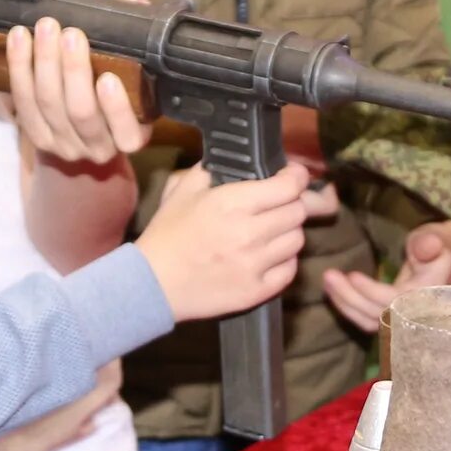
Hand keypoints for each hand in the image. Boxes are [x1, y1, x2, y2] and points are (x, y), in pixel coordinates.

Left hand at [7, 14, 148, 164]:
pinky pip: (23, 103)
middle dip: (73, 70)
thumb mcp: (134, 69)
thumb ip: (133, 36)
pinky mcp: (38, 137)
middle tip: (71, 33)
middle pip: (81, 112)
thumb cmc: (116, 87)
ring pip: (49, 104)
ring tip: (46, 28)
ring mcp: (66, 145)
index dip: (116, 108)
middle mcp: (99, 147)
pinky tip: (19, 39)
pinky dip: (19, 67)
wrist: (89, 126)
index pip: (126, 130)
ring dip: (44, 62)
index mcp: (131, 135)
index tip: (108, 78)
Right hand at [138, 163, 310, 321]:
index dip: (296, 177)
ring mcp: (255, 265)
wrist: (153, 285)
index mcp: (232, 203)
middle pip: (298, 212)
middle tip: (278, 204)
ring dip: (288, 232)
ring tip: (272, 231)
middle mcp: (249, 233)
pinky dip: (284, 261)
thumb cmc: (167, 235)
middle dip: (291, 203)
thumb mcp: (182, 190)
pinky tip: (269, 256)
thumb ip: (211, 169)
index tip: (292, 176)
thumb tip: (236, 159)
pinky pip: (290, 270)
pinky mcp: (256, 291)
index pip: (289, 186)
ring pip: (297, 240)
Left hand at [320, 220, 450, 334]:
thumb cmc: (436, 246)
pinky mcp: (389, 321)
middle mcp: (416, 314)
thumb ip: (429, 242)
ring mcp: (402, 320)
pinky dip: (347, 308)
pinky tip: (332, 291)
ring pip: (368, 322)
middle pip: (377, 314)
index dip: (372, 292)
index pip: (396, 301)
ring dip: (344, 304)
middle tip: (329, 275)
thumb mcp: (437, 238)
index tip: (352, 275)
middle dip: (350, 297)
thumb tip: (430, 245)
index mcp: (428, 295)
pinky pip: (366, 321)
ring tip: (327, 281)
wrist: (440, 261)